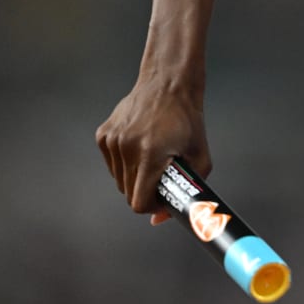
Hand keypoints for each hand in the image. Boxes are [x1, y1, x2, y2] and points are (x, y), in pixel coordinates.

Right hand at [95, 79, 210, 224]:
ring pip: (119, 181)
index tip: (163, 198)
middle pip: (128, 194)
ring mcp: (112, 141)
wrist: (168, 84)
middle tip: (162, 176)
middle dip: (146, 192)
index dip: (153, 207)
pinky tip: (141, 146)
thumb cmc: (187, 119)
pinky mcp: (103, 135)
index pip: (139, 203)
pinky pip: (112, 165)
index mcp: (150, 154)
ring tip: (153, 157)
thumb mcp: (200, 155)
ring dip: (135, 177)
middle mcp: (126, 148)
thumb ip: (189, 189)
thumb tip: (159, 219)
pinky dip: (125, 163)